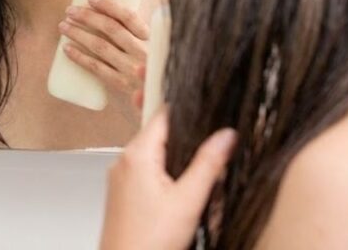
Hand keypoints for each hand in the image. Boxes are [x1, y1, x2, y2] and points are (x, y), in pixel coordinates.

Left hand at [59, 0, 149, 111]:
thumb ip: (148, 31)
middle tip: (70, 10)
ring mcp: (131, 70)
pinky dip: (79, 57)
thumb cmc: (157, 72)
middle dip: (87, 16)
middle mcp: (143, 53)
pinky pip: (96, 68)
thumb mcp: (159, 49)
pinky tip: (67, 49)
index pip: (130, 17)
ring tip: (63, 26)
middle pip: (111, 28)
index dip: (109, 5)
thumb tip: (139, 3)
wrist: (163, 106)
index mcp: (152, 39)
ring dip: (78, 34)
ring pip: (100, 46)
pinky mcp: (120, 85)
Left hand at [100, 108, 237, 249]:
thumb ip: (208, 164)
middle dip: (187, 143)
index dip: (188, 110)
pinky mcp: (123, 192)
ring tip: (198, 182)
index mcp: (137, 154)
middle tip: (212, 153)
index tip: (209, 110)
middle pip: (160, 135)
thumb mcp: (188, 201)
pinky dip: (166, 178)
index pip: (163, 114)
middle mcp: (123, 160)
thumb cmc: (149, 241)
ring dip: (178, 164)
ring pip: (155, 156)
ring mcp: (121, 176)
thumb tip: (226, 135)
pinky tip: (181, 196)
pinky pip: (147, 173)